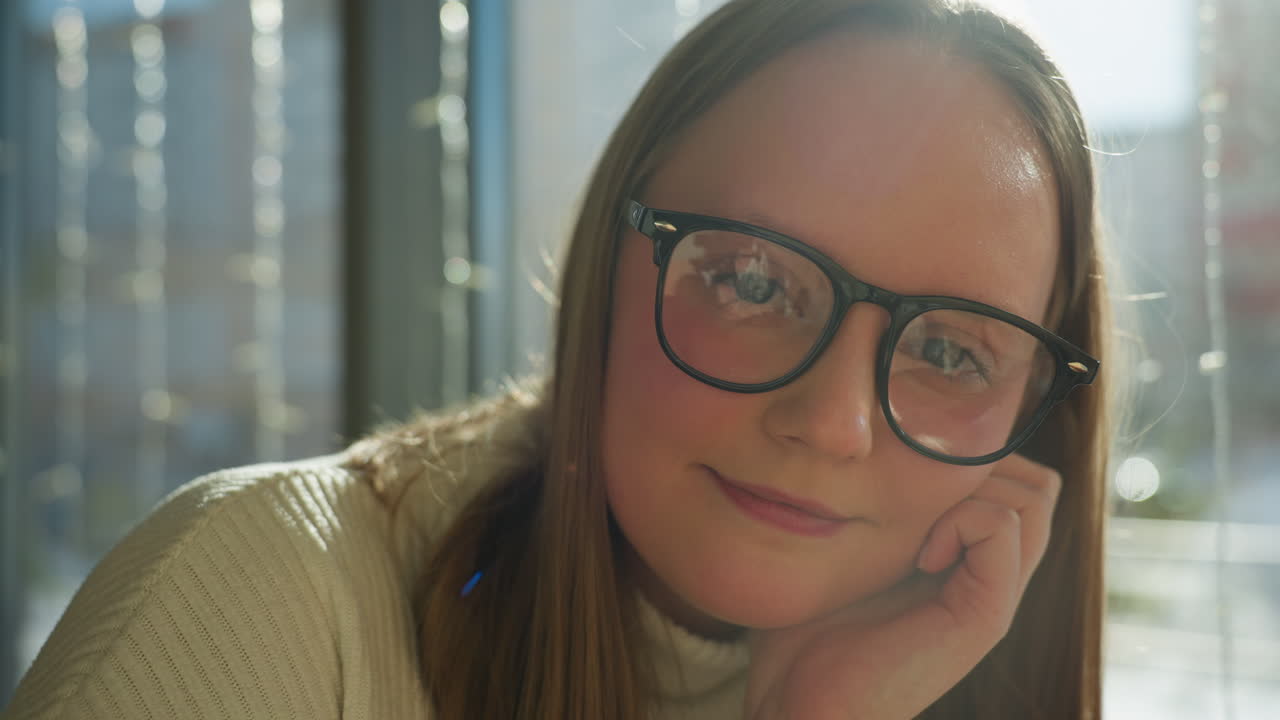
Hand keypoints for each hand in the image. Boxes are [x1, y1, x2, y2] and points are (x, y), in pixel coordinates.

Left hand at [743, 453, 1060, 719]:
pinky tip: (918, 555)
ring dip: (972, 485)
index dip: (975, 453)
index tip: (910, 474)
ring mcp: (994, 597)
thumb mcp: (845, 544)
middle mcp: (992, 575)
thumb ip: (874, 500)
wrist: (794, 698)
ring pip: (1033, 496)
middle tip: (919, 488)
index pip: (1018, 474)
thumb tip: (872, 440)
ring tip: (918, 521)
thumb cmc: (805, 622)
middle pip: (1037, 482)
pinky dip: (962, 519)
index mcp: (966, 556)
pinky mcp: (984, 616)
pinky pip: (1004, 528)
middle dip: (981, 461)